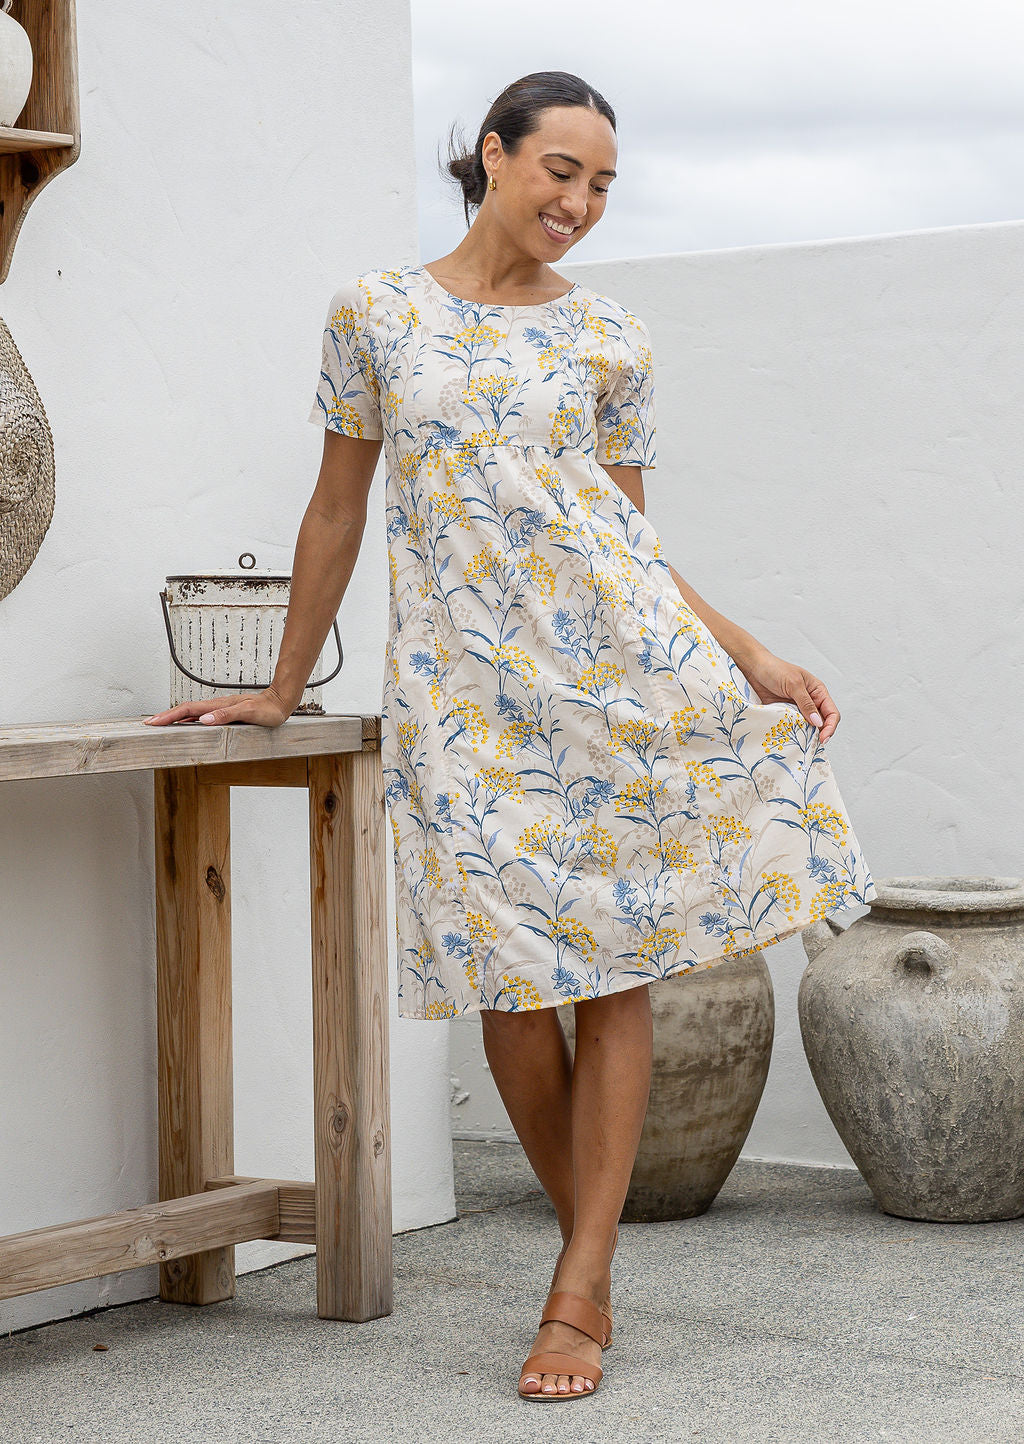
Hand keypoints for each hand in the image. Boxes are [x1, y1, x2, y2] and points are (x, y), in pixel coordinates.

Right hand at [142, 686, 294, 728]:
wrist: (280, 702)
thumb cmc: (267, 710)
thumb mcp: (248, 713)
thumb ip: (226, 716)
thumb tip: (204, 719)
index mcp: (218, 706)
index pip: (188, 710)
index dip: (169, 716)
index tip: (154, 721)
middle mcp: (216, 707)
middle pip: (185, 710)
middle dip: (165, 716)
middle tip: (148, 724)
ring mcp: (219, 709)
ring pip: (191, 712)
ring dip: (174, 717)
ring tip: (159, 724)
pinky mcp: (224, 713)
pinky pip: (200, 715)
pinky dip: (187, 719)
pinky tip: (184, 724)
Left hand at [736, 647, 839, 741]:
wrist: (754, 668)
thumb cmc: (775, 670)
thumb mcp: (793, 684)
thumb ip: (806, 703)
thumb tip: (818, 722)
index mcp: (818, 692)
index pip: (832, 713)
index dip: (830, 727)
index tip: (823, 738)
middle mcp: (811, 702)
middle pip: (822, 723)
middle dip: (819, 734)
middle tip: (811, 744)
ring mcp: (798, 709)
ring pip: (807, 727)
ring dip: (805, 735)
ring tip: (800, 743)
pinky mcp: (785, 714)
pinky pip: (793, 727)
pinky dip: (793, 733)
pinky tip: (789, 737)